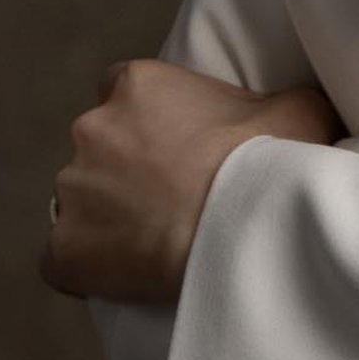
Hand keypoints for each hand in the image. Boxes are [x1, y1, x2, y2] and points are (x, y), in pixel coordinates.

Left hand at [39, 59, 342, 303]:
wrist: (239, 230)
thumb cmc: (267, 161)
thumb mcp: (297, 107)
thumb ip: (279, 98)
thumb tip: (295, 108)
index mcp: (135, 83)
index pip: (121, 89)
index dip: (147, 119)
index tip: (175, 145)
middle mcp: (90, 128)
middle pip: (97, 146)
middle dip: (123, 167)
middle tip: (171, 197)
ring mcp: (70, 191)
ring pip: (80, 202)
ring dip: (106, 216)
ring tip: (155, 240)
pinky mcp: (61, 250)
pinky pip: (63, 258)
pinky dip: (86, 268)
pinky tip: (125, 276)